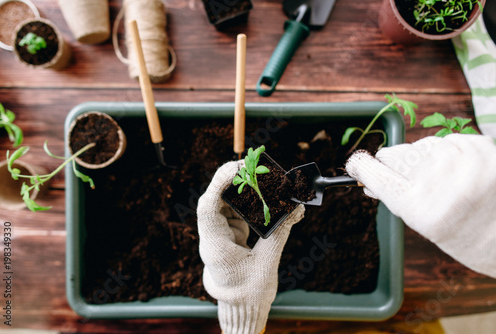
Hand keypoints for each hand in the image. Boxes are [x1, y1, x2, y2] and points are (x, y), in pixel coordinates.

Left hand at [197, 161, 304, 333]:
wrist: (243, 309)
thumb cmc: (250, 292)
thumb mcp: (268, 262)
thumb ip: (280, 232)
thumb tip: (297, 208)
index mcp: (214, 246)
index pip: (207, 208)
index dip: (218, 184)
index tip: (236, 168)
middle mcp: (212, 237)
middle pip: (215, 200)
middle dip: (232, 181)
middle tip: (252, 167)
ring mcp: (220, 235)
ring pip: (225, 204)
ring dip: (241, 191)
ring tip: (261, 180)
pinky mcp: (230, 235)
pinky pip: (235, 212)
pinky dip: (249, 202)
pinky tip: (263, 197)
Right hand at [346, 134, 495, 277]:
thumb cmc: (461, 234)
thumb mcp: (421, 222)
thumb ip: (393, 195)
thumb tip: (366, 177)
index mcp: (416, 205)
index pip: (372, 171)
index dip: (359, 166)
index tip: (355, 165)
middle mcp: (436, 178)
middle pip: (393, 154)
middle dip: (394, 164)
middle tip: (408, 179)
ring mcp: (461, 159)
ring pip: (421, 145)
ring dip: (424, 158)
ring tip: (443, 180)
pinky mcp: (480, 147)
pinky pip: (449, 140)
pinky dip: (449, 153)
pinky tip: (460, 172)